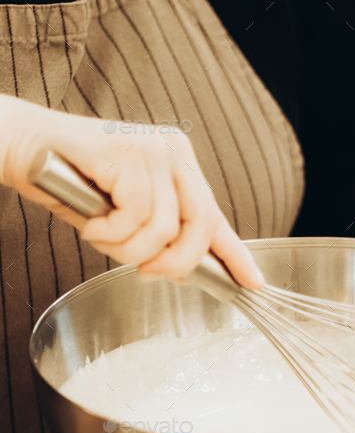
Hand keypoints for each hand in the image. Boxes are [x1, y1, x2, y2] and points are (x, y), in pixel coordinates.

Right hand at [0, 95, 263, 286]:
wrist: (24, 149)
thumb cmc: (72, 185)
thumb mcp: (125, 221)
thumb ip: (158, 241)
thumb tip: (184, 272)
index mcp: (179, 169)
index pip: (216, 219)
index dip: (235, 255)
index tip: (252, 283)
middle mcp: (175, 155)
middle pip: (200, 227)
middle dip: (175, 262)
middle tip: (146, 273)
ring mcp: (155, 150)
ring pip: (164, 228)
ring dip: (128, 248)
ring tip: (102, 235)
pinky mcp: (131, 153)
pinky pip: (135, 216)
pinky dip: (109, 231)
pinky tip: (91, 221)